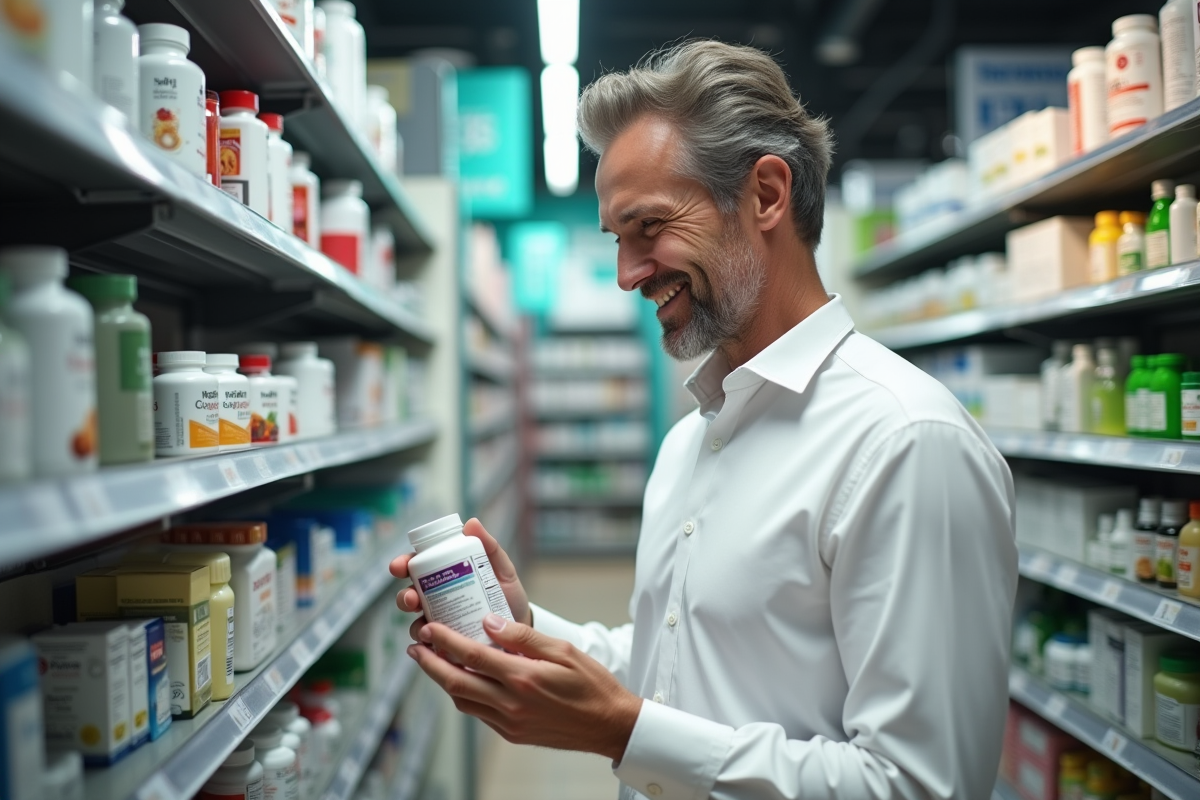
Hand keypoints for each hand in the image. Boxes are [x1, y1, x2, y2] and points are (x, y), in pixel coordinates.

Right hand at [390, 517, 531, 643]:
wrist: (522, 629)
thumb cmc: (508, 595)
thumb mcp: (502, 570)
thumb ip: (489, 548)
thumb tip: (472, 524)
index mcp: (445, 575)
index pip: (418, 566)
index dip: (403, 564)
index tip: (400, 566)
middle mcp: (437, 598)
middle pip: (409, 595)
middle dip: (404, 596)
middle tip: (412, 599)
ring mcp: (439, 622)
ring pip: (415, 622)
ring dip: (413, 623)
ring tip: (424, 627)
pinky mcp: (446, 644)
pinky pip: (429, 646)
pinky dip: (426, 646)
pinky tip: (430, 647)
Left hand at [409, 614, 641, 760]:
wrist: (609, 725)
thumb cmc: (591, 684)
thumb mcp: (563, 651)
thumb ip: (523, 637)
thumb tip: (489, 623)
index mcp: (523, 678)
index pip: (472, 656)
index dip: (445, 641)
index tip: (429, 628)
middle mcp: (511, 704)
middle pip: (456, 683)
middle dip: (430, 663)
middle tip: (415, 646)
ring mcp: (510, 723)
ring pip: (463, 701)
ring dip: (443, 681)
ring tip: (432, 661)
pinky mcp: (512, 734)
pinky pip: (478, 713)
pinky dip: (464, 695)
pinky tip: (463, 680)